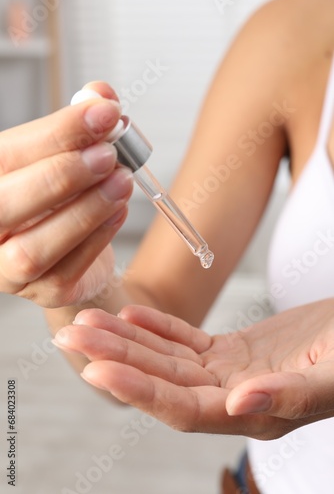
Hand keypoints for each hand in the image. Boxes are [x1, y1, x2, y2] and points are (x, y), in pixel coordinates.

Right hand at [0, 82, 132, 306]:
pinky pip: (67, 270)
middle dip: (62, 175)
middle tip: (109, 154)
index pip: (6, 156)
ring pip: (34, 249)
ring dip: (84, 211)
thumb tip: (100, 94)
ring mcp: (6, 270)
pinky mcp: (42, 292)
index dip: (56, 132)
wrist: (76, 247)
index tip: (103, 112)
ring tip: (122, 181)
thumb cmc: (60, 197)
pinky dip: (98, 237)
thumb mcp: (64, 155)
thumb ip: (78, 125)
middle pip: (6, 205)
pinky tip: (118, 210)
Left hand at [53, 298, 333, 439]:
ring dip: (127, 339)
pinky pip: (187, 341)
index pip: (181, 407)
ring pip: (168, 358)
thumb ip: (289, 395)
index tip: (95, 368)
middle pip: (163, 380)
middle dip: (115, 358)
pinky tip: (131, 315)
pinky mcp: (234, 350)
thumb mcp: (333, 375)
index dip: (138, 390)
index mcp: (253, 414)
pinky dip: (158, 328)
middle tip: (72, 334)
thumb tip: (238, 406)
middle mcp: (233, 398)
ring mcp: (230, 373)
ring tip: (90, 320)